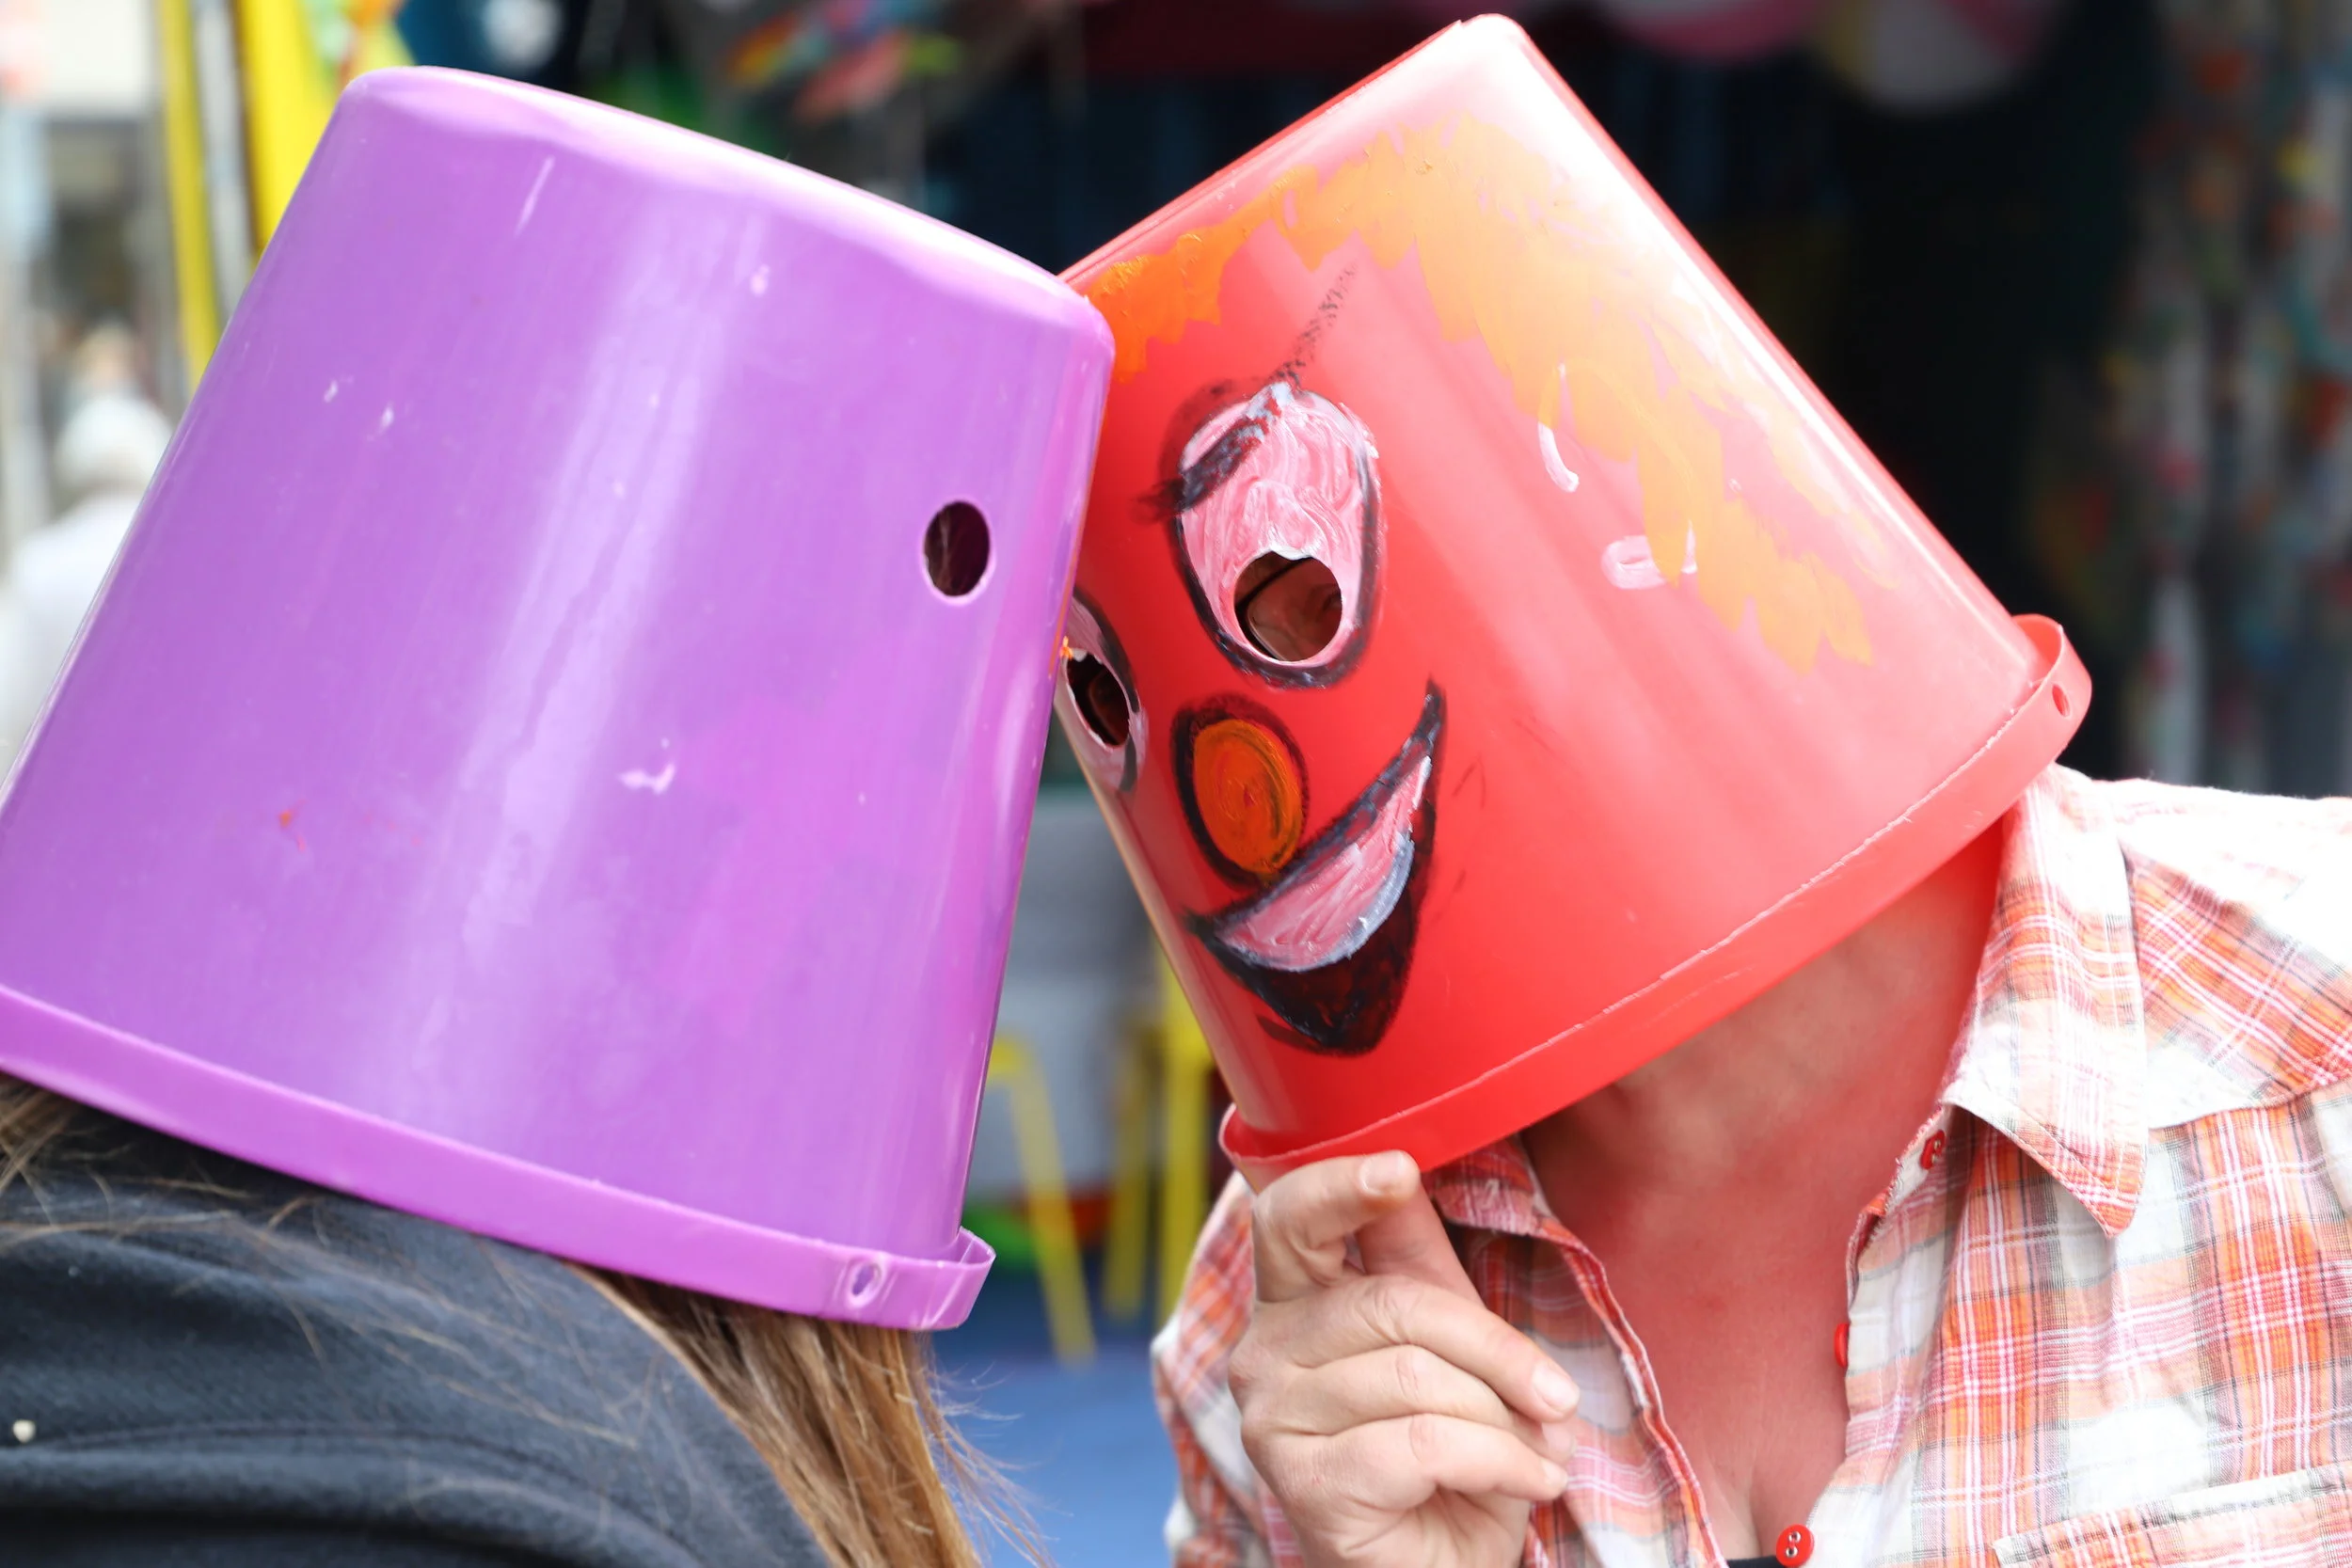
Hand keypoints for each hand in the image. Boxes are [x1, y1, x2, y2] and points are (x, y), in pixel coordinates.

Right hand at [1230, 1152, 1577, 1567]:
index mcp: (1291, 1301)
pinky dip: (1502, 1463)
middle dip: (1495, 1349)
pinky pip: (1427, 1444)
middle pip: (1391, 1304)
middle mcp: (1262, 1351)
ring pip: (1419, 1379)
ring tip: (1537, 1451)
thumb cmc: (1446, 1455)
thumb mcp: (1448, 1343)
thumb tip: (1406, 1162)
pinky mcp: (1304, 1484)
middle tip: (1555, 1396)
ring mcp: (1271, 1420)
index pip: (1287, 1218)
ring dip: (1506, 1421)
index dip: (1338, 1186)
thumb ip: (1417, 1262)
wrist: (1441, 1566)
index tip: (1399, 1170)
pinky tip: (1530, 1482)